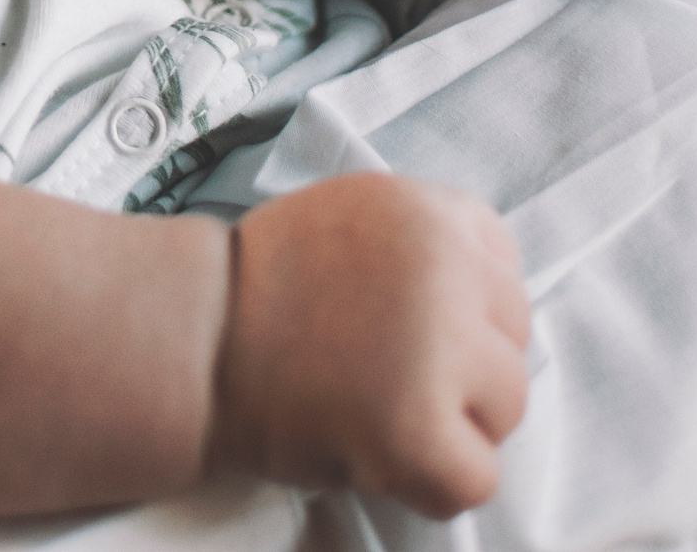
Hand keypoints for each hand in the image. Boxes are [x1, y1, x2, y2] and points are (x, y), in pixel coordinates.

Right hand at [209, 172, 529, 517]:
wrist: (187, 337)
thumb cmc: (256, 289)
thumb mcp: (352, 220)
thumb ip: (424, 249)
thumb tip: (488, 312)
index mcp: (431, 212)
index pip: (503, 276)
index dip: (455, 315)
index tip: (394, 327)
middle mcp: (447, 268)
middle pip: (509, 345)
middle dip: (455, 372)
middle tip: (374, 374)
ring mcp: (438, 348)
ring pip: (504, 410)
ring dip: (446, 424)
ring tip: (367, 409)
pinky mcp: (417, 428)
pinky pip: (474, 478)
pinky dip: (430, 484)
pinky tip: (373, 454)